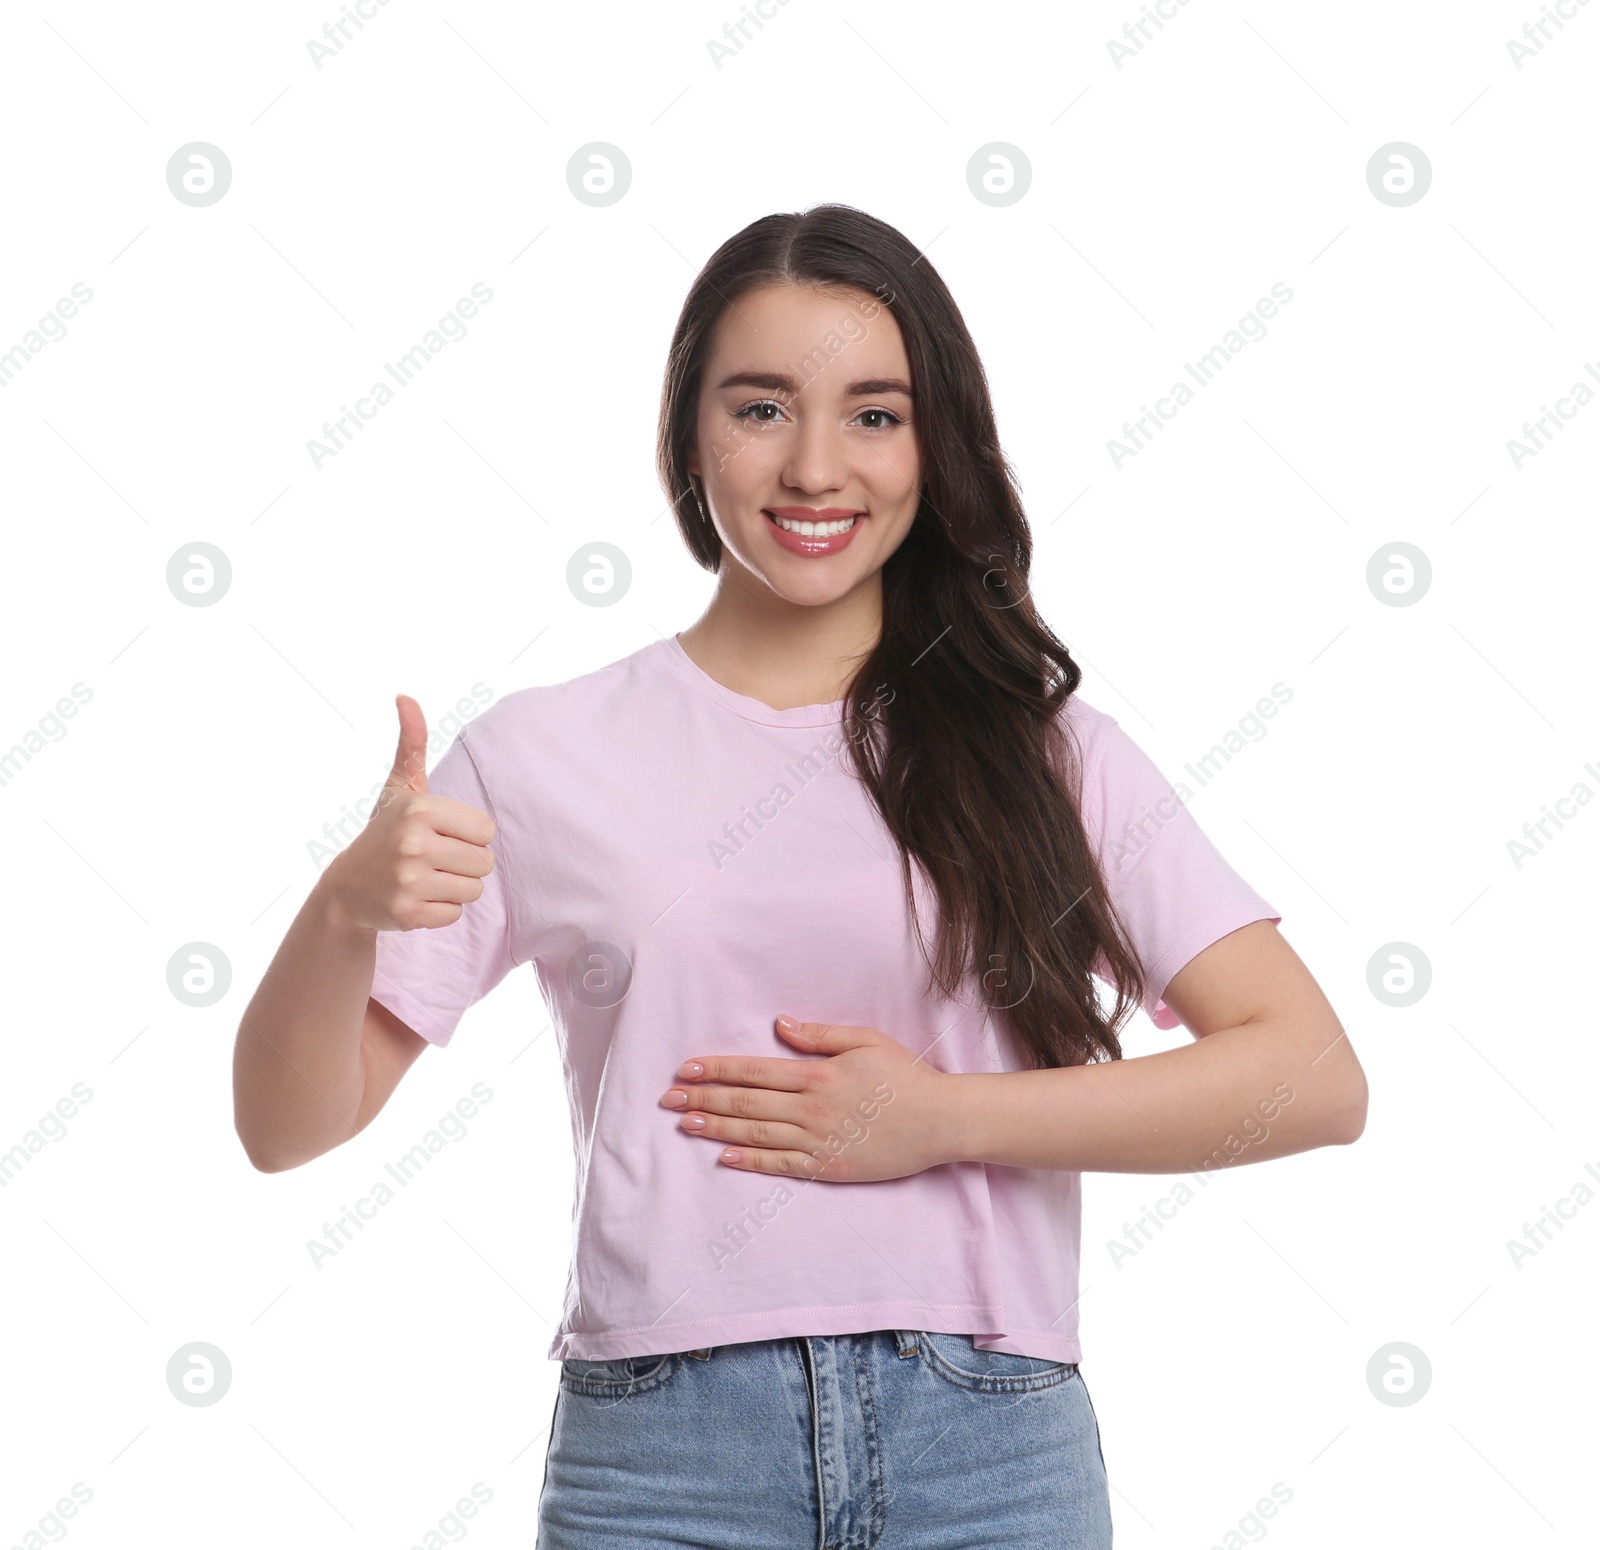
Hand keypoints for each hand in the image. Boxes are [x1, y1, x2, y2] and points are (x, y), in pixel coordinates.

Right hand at [322, 694, 496, 932]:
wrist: (346, 888)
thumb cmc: (385, 831)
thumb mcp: (399, 787)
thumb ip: (411, 743)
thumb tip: (404, 696)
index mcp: (420, 810)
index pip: (486, 830)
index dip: (469, 835)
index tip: (440, 834)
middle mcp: (413, 844)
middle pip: (484, 862)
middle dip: (464, 863)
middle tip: (432, 859)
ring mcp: (408, 881)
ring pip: (473, 890)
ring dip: (454, 887)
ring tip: (425, 878)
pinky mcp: (407, 914)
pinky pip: (455, 914)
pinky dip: (440, 910)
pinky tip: (416, 898)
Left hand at [658, 1017, 963, 1182]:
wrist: (939, 1121)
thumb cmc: (905, 1076)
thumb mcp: (865, 1040)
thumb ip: (819, 1035)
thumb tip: (780, 1024)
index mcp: (817, 1074)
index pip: (754, 1072)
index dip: (716, 1071)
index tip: (685, 1070)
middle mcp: (812, 1108)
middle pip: (746, 1103)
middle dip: (704, 1100)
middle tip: (667, 1100)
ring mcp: (819, 1140)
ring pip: (756, 1134)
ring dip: (717, 1129)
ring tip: (685, 1125)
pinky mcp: (828, 1167)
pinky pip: (781, 1164)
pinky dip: (750, 1160)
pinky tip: (724, 1157)